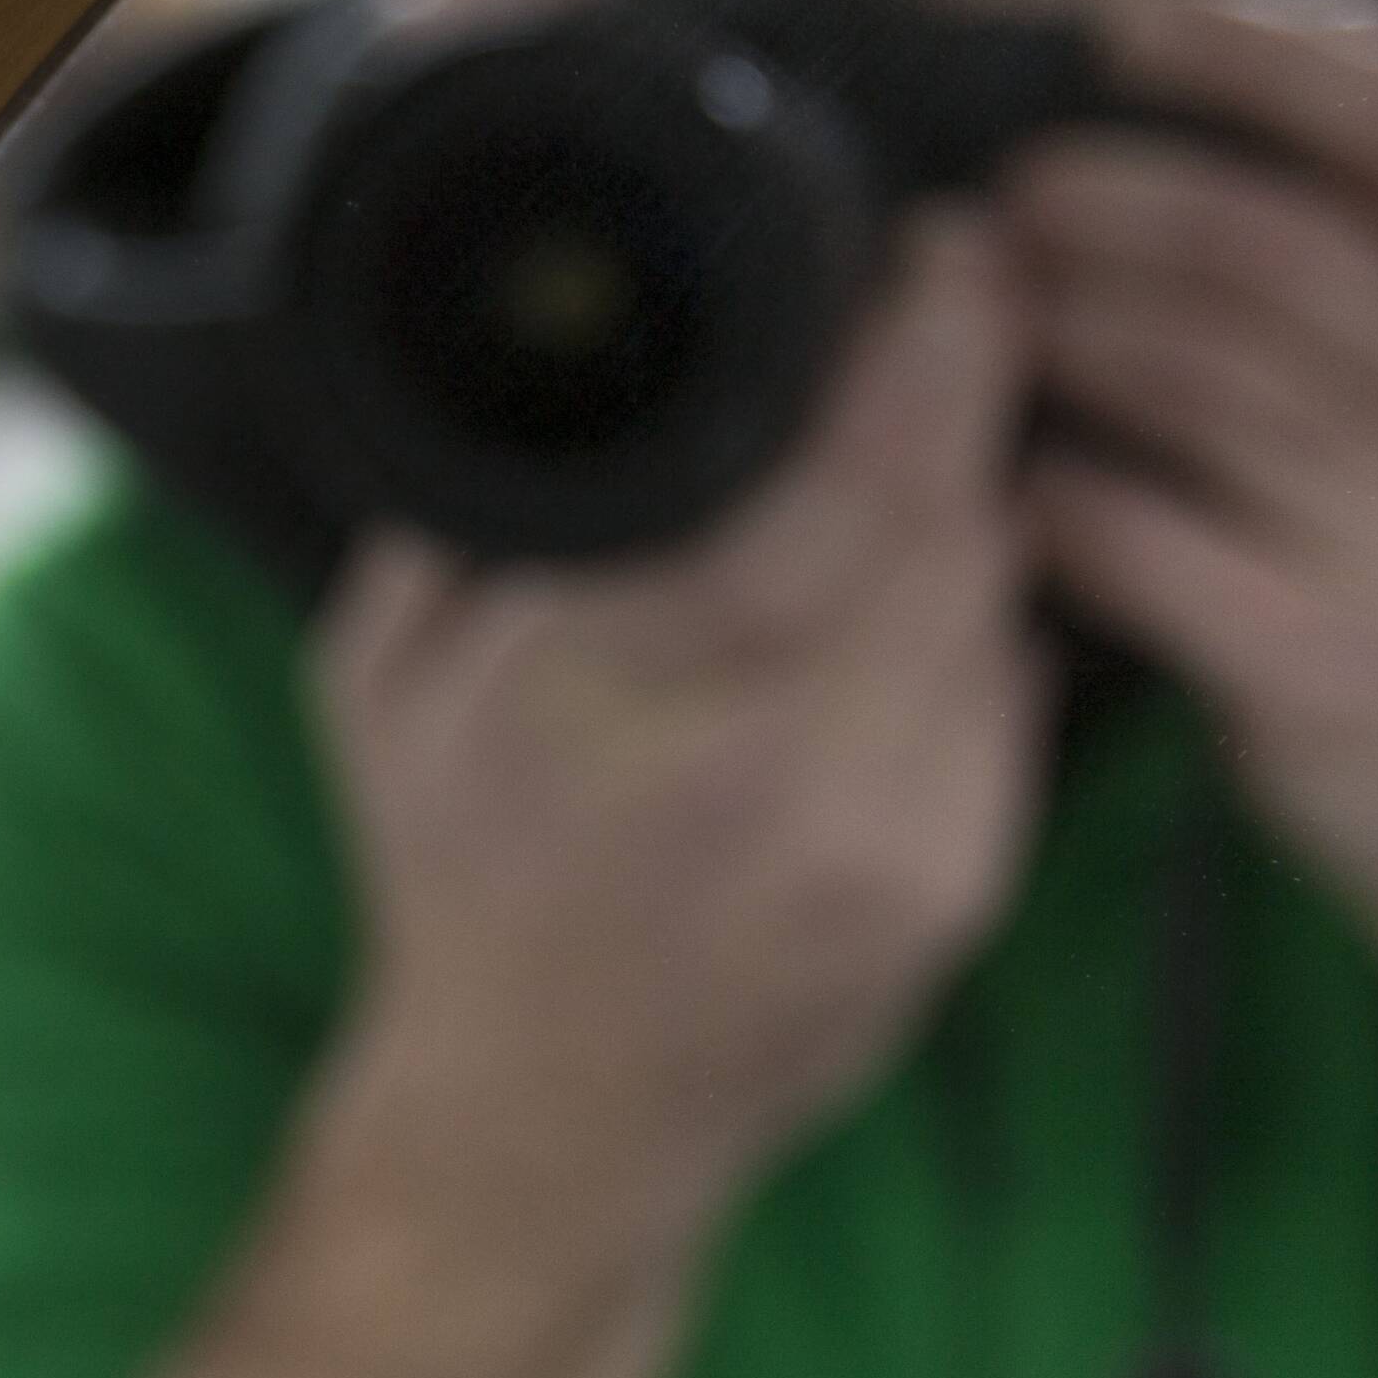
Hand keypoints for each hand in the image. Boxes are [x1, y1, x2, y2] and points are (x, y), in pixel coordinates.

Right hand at [316, 216, 1043, 1238]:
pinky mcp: (955, 887)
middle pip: (940, 517)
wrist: (547, 1124)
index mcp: (616, 689)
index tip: (931, 253)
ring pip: (986, 596)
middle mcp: (773, 763)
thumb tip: (539, 361)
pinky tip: (933, 583)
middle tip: (968, 284)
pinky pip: (1000, 694)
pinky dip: (977, 617)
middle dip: (967, 382)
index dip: (910, 351)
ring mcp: (885, 836)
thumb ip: (452, 525)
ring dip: (974, 492)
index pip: (827, 479)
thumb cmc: (448, 884)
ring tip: (938, 420)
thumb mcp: (377, 683)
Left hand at [1009, 0, 1377, 1000]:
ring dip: (1044, 329)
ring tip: (972, 312)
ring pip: (1178, 379)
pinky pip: (1126, 532)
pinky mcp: (1321, 667)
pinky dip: (1039, 486)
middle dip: (1101, 204)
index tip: (1128, 11)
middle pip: (1264, 252)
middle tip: (997, 200)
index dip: (1274, 48)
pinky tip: (997, 474)